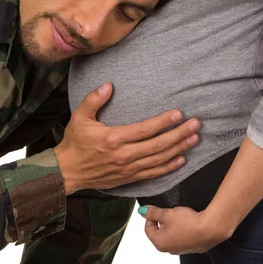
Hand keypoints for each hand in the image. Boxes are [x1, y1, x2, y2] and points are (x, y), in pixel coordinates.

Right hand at [53, 82, 199, 193]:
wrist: (67, 172)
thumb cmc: (74, 142)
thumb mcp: (79, 117)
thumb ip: (94, 99)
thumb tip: (108, 85)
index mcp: (114, 139)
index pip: (145, 130)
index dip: (164, 122)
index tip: (179, 114)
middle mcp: (124, 156)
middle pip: (158, 146)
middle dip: (179, 134)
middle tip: (196, 125)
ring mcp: (128, 169)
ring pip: (159, 160)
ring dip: (179, 149)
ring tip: (194, 139)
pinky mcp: (129, 178)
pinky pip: (153, 173)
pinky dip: (169, 167)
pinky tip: (181, 159)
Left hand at [140, 205, 228, 254]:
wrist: (209, 229)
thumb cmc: (187, 222)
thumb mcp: (167, 214)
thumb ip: (153, 213)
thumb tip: (142, 211)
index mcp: (159, 243)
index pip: (148, 228)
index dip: (151, 216)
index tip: (156, 208)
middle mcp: (168, 250)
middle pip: (159, 232)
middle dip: (162, 221)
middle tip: (170, 212)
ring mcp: (180, 250)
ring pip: (170, 234)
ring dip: (172, 225)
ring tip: (180, 216)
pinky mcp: (190, 248)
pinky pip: (181, 237)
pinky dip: (182, 230)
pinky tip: (188, 223)